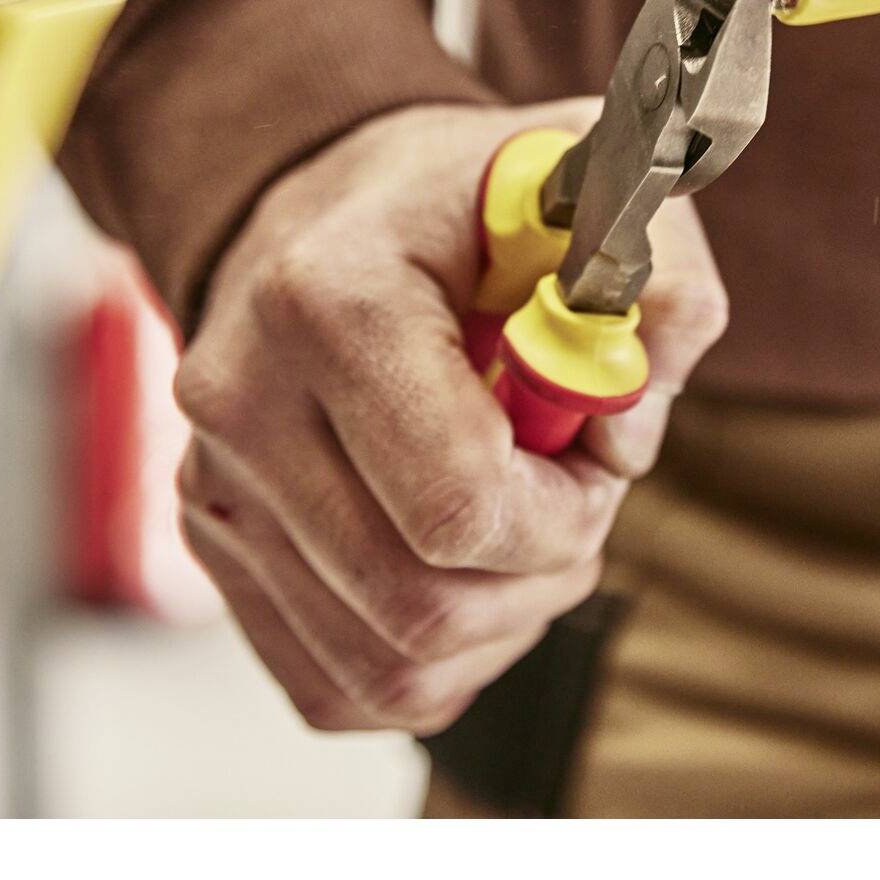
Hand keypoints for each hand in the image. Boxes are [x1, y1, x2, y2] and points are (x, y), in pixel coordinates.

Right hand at [173, 101, 729, 733]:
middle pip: (424, 607)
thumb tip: (629, 426)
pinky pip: (343, 688)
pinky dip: (436, 660)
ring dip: (500, 623)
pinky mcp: (215, 546)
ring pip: (391, 669)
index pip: (460, 504)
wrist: (343, 206)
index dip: (568, 514)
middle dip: (543, 576)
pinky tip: (466, 565)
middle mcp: (243, 398)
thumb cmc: (482, 203)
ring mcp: (213, 482)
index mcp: (329, 299)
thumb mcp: (600, 191)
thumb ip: (665, 286)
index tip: (600, 456)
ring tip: (527, 524)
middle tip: (576, 499)